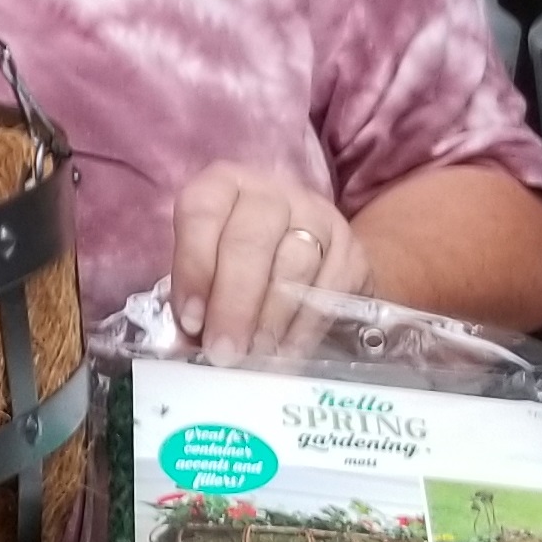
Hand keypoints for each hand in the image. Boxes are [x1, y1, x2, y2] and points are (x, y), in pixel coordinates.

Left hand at [171, 162, 372, 363]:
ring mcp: (317, 217)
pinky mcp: (352, 250)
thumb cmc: (236, 257)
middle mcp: (270, 194)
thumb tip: (189, 338)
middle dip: (233, 305)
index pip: (201, 214)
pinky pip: (331, 290)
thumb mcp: (206, 260)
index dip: (194, 269)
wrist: (308, 250)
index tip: (191, 321)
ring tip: (253, 356)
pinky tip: (286, 351)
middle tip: (223, 351)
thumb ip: (192, 291)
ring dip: (270, 319)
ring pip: (294, 266)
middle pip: (249, 243)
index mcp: (221, 185)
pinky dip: (305, 326)